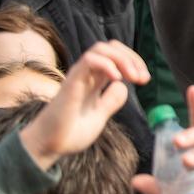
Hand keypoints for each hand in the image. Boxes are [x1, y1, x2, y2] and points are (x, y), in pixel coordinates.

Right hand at [19, 41, 149, 171]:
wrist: (48, 147)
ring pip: (100, 48)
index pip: (117, 55)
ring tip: (133, 78)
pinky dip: (107, 64)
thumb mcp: (99, 116)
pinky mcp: (71, 83)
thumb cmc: (70, 132)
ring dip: (123, 58)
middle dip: (132, 57)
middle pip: (111, 47)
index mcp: (95, 81)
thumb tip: (123, 86)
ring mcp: (78, 77)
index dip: (134, 62)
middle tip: (142, 79)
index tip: (145, 80)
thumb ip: (111, 101)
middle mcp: (86, 75)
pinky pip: (88, 60)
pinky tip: (117, 79)